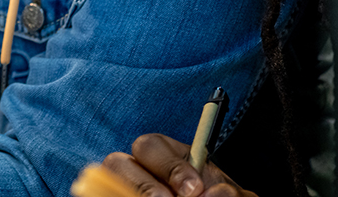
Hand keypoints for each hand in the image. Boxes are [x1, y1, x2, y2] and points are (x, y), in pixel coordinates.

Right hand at [102, 133, 257, 196]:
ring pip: (108, 184)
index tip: (195, 189)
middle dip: (143, 184)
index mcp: (168, 160)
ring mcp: (125, 189)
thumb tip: (218, 194)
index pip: (152, 146)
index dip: (169, 166)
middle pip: (117, 161)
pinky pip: (105, 196)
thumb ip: (232, 195)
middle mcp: (140, 173)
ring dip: (133, 192)